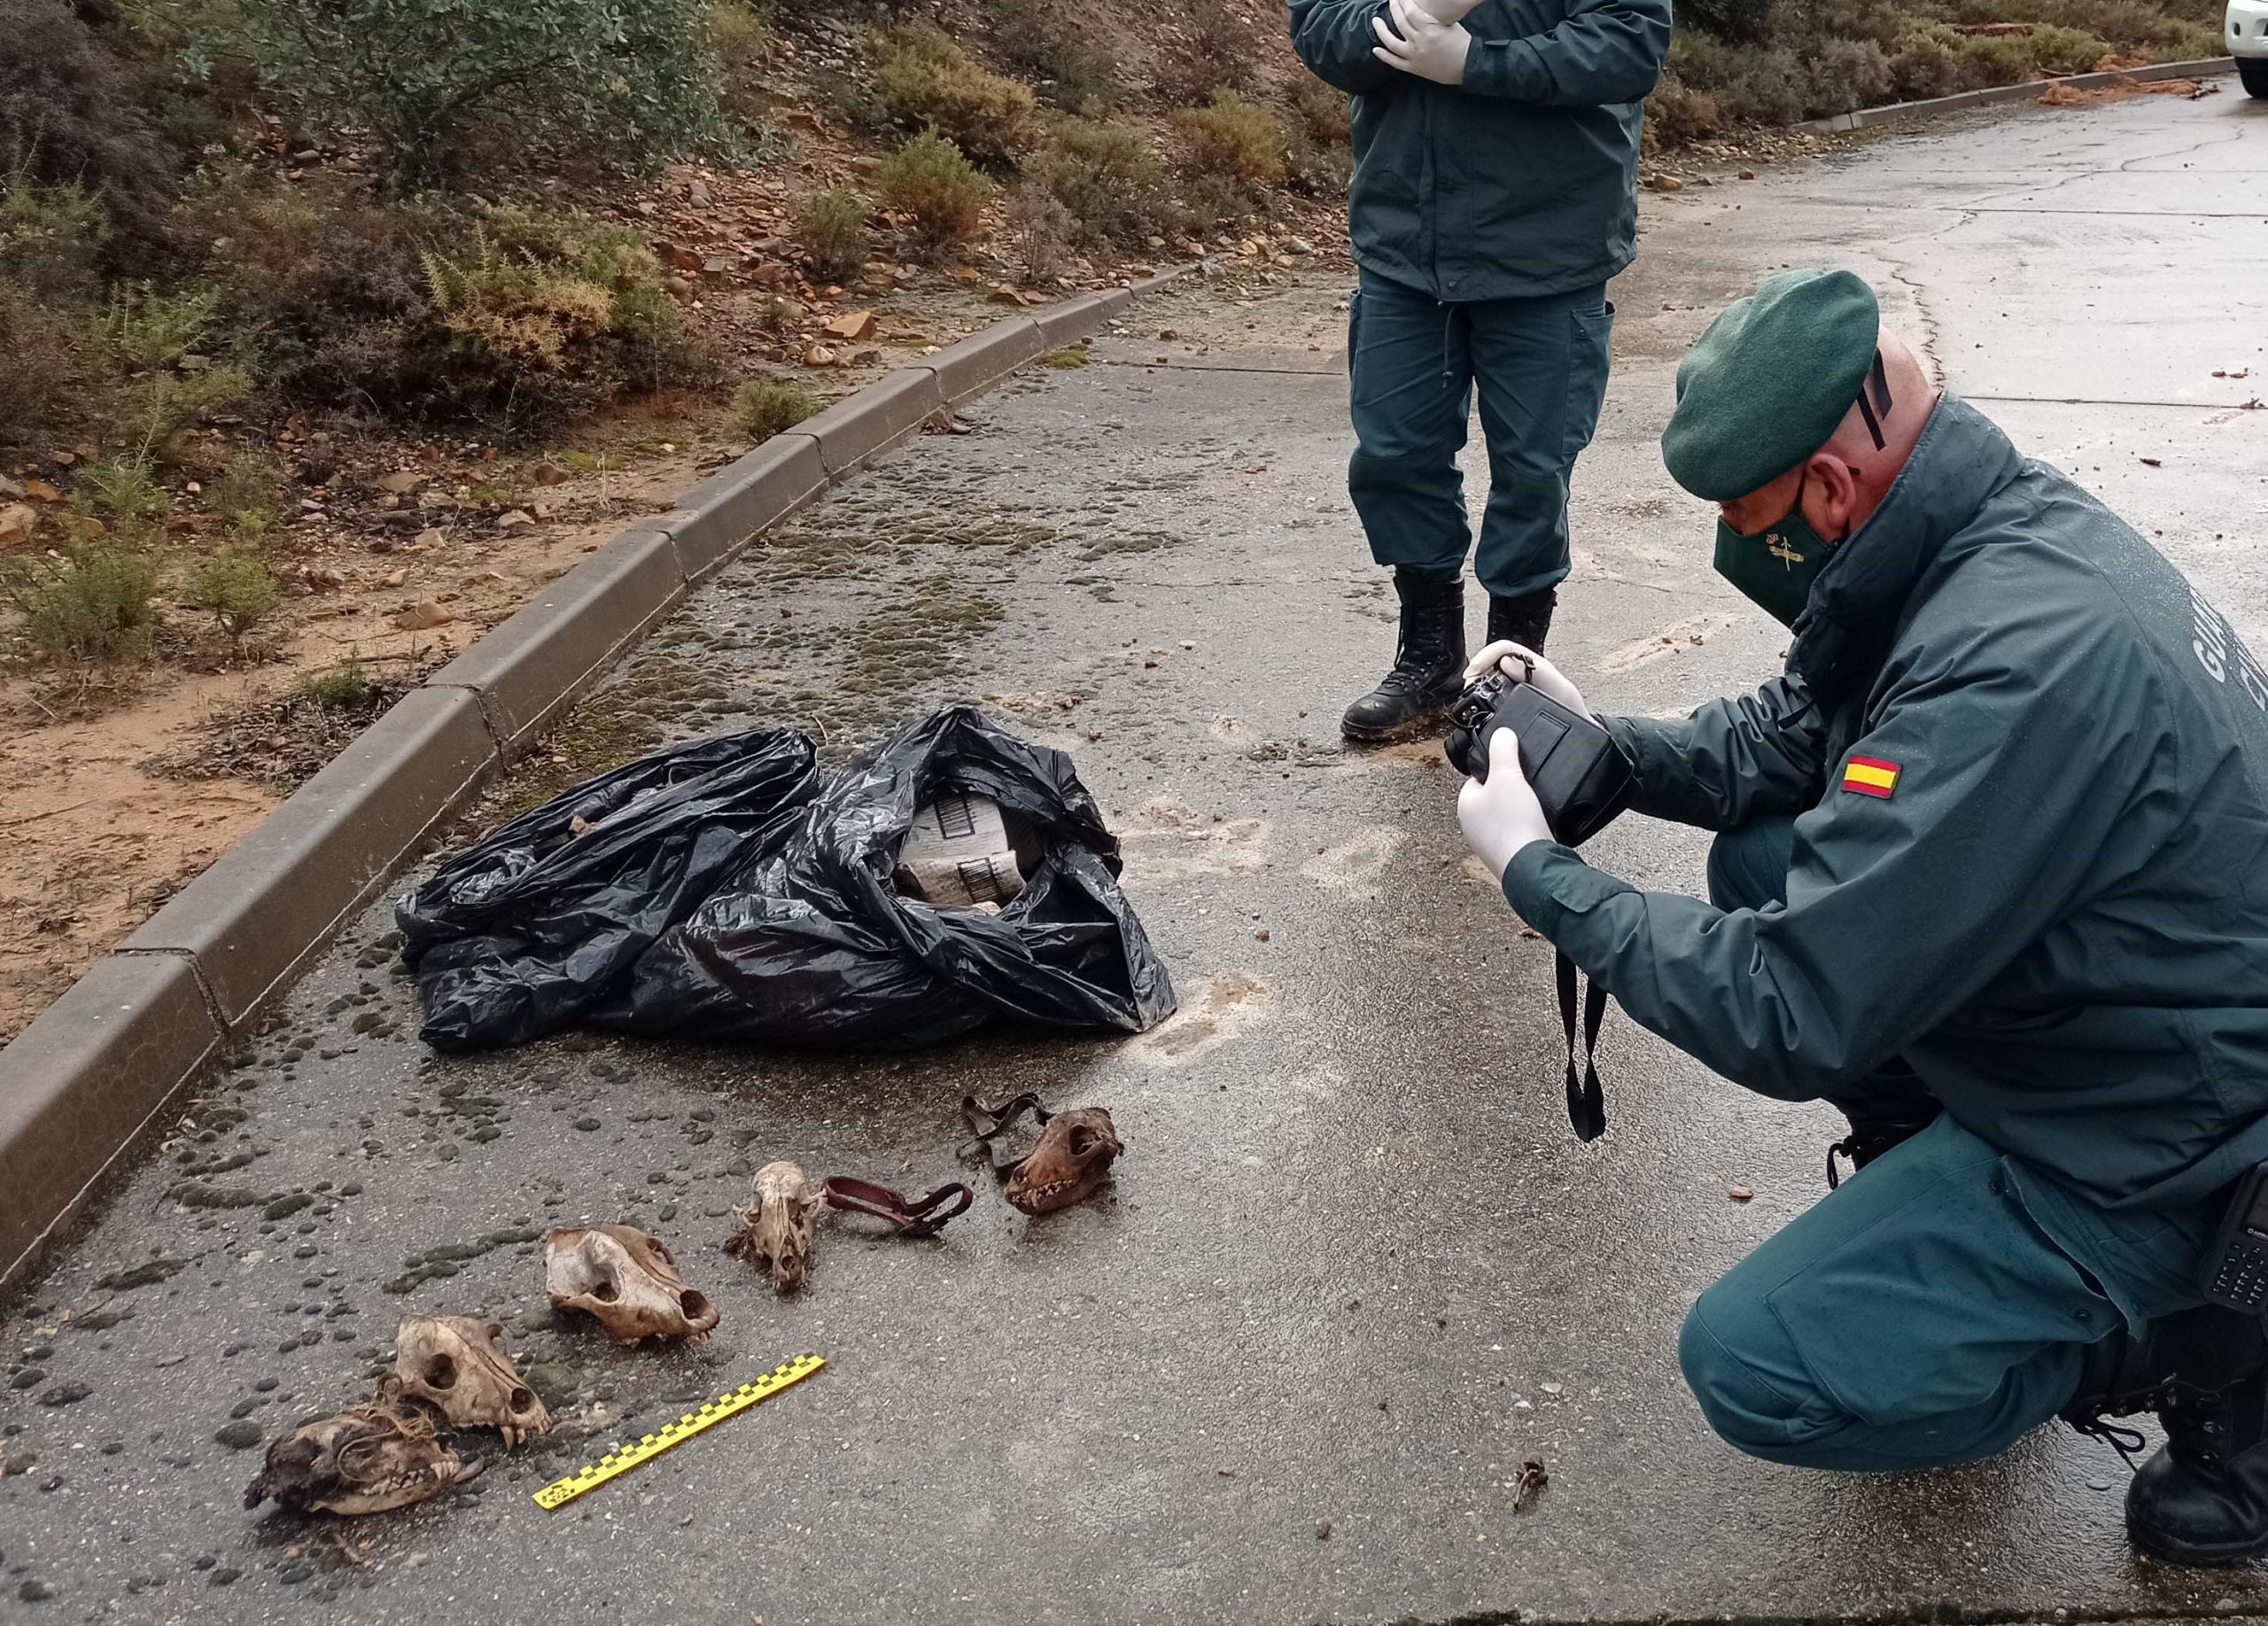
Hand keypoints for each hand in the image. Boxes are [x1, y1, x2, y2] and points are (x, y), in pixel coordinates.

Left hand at [1372, 0, 1469, 83]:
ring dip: (1381, 31)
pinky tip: (1376, 49)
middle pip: (1400, 22)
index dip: (1403, 1)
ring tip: (1375, 21)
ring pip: (1392, 42)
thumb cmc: (1462, 42)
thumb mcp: (1450, 23)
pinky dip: (1384, 56)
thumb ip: (1432, 17)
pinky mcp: (1414, 68)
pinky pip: (1395, 62)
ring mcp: (1414, 56)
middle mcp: (1419, 42)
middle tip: (1391, 0)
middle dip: (1394, 8)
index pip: (1410, 10)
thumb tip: (1419, 8)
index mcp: (1430, 29)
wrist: (1467, 66)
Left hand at [1459, 728, 1552, 880]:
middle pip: (1493, 797)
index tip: (1513, 769)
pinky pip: (1516, 834)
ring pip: (1505, 816)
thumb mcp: (1508, 775)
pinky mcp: (1507, 856)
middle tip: (1527, 789)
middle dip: (1511, 791)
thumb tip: (1501, 734)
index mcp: (1465, 805)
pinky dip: (1526, 828)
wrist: (1532, 866)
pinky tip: (1538, 826)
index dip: (1497, 769)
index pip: (1477, 778)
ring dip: (1520, 811)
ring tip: (1534, 808)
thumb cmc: (1513, 823)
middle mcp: (1471, 827)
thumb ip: (1503, 751)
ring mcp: (1488, 844)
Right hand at [1465, 639, 1594, 719]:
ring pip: (1489, 675)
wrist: (1577, 738)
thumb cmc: (1573, 711)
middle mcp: (1523, 672)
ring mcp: (1516, 686)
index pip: (1505, 649)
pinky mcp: (1511, 701)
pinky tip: (1477, 704)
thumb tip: (1508, 662)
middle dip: (1477, 669)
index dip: (1486, 656)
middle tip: (1468, 685)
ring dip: (1476, 682)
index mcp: (1534, 664)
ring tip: (1469, 693)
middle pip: (1492, 660)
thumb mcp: (1561, 690)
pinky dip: (1481, 695)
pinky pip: (1491, 692)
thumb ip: (1540, 674)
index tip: (1474, 672)